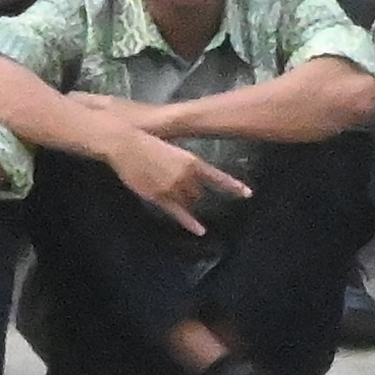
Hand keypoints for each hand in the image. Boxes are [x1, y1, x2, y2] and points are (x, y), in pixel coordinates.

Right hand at [107, 126, 248, 229]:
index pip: (217, 177)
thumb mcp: (172, 151)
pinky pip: (179, 214)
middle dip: (191, 192)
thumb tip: (192, 179)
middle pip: (198, 193)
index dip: (233, 187)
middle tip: (174, 182)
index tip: (248, 194)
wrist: (126, 144)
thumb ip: (184, 166)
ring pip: (188, 202)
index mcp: (192, 161)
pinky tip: (201, 231)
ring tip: (164, 186)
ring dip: (182, 200)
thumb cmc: (147, 143)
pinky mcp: (160, 197)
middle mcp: (186, 176)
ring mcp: (173, 188)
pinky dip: (191, 223)